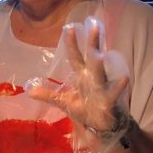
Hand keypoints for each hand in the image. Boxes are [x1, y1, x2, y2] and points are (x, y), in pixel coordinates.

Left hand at [27, 16, 130, 152]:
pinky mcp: (109, 101)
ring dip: (100, 64)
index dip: (72, 44)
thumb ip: (48, 95)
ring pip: (101, 73)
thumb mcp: (64, 102)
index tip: (68, 28)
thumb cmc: (86, 110)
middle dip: (92, 43)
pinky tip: (124, 79)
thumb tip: (29, 90)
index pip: (75, 57)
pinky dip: (118, 87)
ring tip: (99, 54)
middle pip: (91, 59)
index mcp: (82, 76)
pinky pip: (114, 93)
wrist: (102, 126)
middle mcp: (93, 78)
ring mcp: (102, 88)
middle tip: (93, 25)